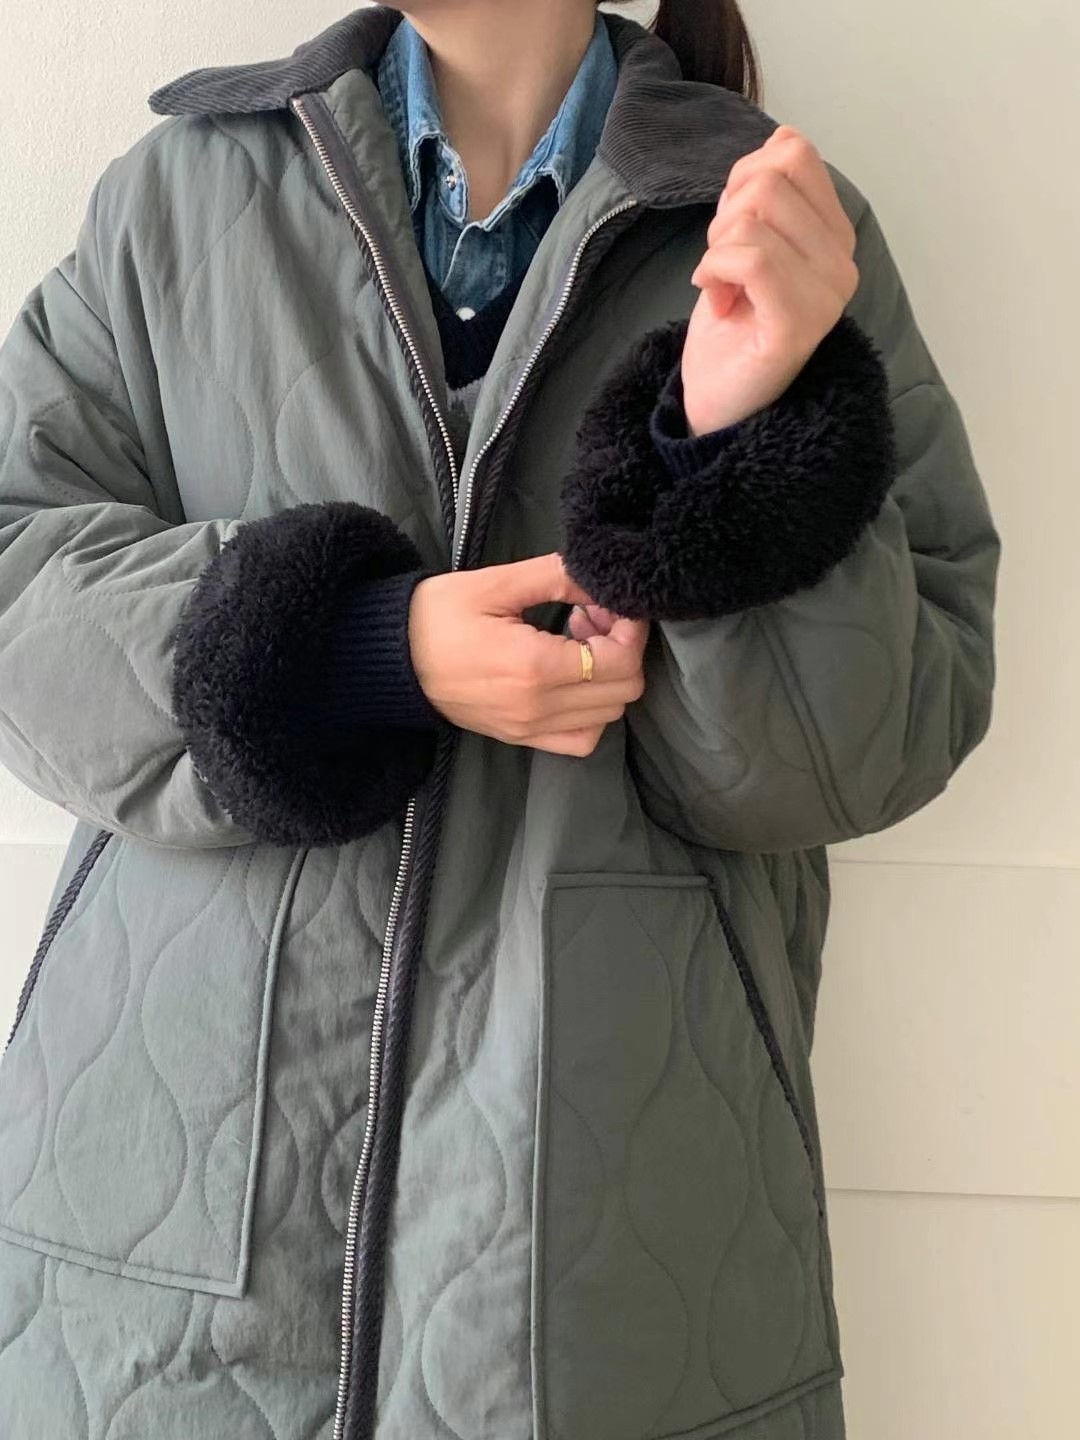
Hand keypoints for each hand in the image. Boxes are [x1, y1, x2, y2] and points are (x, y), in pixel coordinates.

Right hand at [409, 553, 647, 756]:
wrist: (392, 660)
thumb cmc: (437, 615)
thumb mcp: (495, 583)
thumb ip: (556, 577)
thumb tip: (601, 579)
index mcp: (534, 666)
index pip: (620, 660)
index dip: (631, 628)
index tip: (610, 603)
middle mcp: (539, 707)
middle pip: (624, 690)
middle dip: (623, 649)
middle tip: (592, 617)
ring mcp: (531, 729)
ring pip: (610, 716)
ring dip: (609, 678)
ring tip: (579, 644)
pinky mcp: (522, 738)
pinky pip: (581, 739)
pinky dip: (592, 712)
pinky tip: (572, 681)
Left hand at [681, 125, 859, 436]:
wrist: (717, 399)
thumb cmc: (730, 324)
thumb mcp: (745, 241)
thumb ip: (764, 194)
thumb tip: (779, 139)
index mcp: (834, 235)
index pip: (793, 152)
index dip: (743, 180)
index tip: (733, 232)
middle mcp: (842, 261)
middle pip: (770, 178)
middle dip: (726, 215)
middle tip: (723, 266)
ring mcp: (826, 295)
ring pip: (756, 214)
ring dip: (717, 247)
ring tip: (723, 287)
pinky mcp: (798, 324)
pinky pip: (751, 258)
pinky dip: (715, 270)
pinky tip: (714, 300)